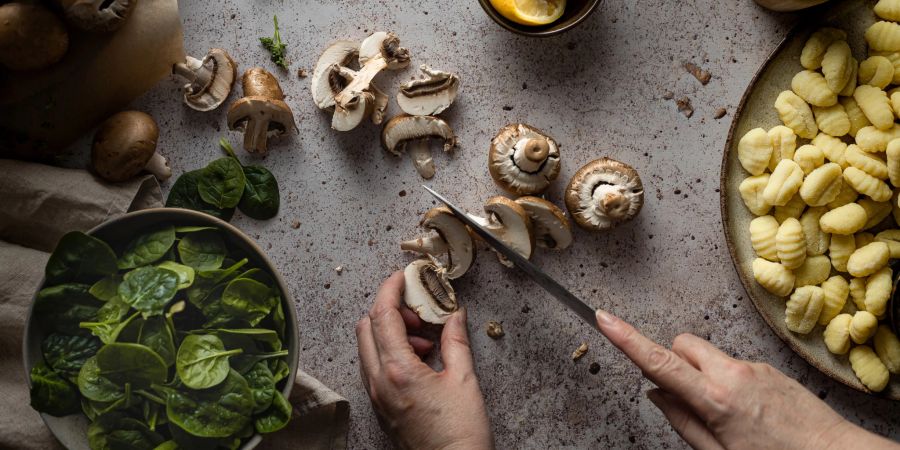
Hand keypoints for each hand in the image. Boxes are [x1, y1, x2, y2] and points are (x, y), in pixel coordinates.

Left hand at [356, 271, 493, 449]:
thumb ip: (455, 341)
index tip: (402, 277)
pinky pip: (374, 367)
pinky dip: (390, 352)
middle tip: (419, 312)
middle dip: (389, 310)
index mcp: (398, 370)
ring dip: (390, 332)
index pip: (382, 315)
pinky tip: (419, 360)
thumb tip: (454, 315)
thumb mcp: (464, 380)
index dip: (391, 289)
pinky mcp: (380, 407)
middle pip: (366, 327)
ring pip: (368, 347)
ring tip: (425, 341)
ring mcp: (376, 396)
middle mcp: (378, 381)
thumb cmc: (460, 433)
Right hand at [594, 309, 898, 449]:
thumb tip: (656, 395)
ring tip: (724, 412)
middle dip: (673, 360)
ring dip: (702, 373)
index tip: (603, 319)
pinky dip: (727, 379)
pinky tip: (747, 411)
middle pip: (682, 344)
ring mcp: (754, 366)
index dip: (626, 339)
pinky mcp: (770, 367)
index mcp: (714, 399)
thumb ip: (683, 422)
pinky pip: (733, 364)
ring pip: (708, 354)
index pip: (659, 362)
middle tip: (683, 395)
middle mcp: (732, 373)